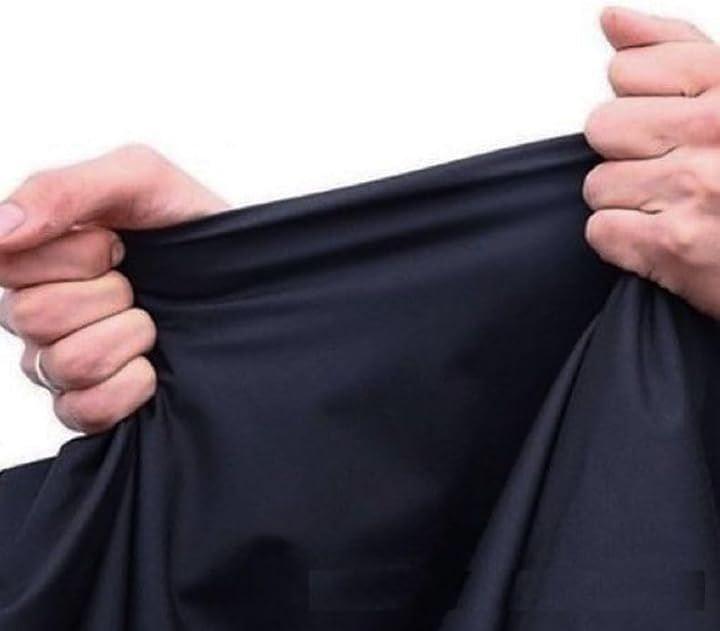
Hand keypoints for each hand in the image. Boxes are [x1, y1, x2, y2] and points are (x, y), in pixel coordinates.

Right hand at [0, 145, 228, 432]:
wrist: (244, 278)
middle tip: (139, 286)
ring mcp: (60, 363)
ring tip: (151, 322)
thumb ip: (62, 190)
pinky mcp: (88, 405)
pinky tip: (150, 365)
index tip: (118, 245)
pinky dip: (129, 386)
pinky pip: (84, 411)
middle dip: (109, 295)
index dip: (77, 256)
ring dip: (127, 336)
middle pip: (34, 316)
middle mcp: (38, 312)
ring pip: (65, 364)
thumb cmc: (191, 227)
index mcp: (38, 258)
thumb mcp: (139, 179)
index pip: (8, 265)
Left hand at [583, 7, 719, 316]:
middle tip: (664, 167)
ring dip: (624, 199)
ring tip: (669, 205)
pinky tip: (658, 236)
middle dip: (624, 151)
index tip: (665, 120)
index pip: (627, 69)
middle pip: (603, 127)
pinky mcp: (673, 246)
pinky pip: (600, 231)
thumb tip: (611, 19)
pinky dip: (621, 239)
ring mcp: (694, 189)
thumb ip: (674, 50)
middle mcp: (715, 130)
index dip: (637, 100)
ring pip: (598, 183)